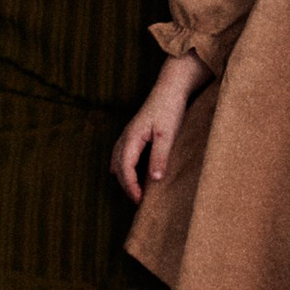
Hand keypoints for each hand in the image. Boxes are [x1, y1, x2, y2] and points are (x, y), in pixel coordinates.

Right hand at [111, 52, 210, 200]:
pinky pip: (121, 154)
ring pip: (118, 161)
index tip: (140, 202)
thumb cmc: (170, 109)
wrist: (170, 87)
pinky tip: (126, 171)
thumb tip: (154, 179)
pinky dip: (122, 166)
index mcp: (132, 139)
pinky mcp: (134, 132)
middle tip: (138, 202)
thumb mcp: (167, 134)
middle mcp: (126, 137)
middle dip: (126, 186)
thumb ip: (160, 156)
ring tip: (133, 191)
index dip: (131, 187)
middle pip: (119, 168)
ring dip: (123, 177)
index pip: (125, 170)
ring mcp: (128, 134)